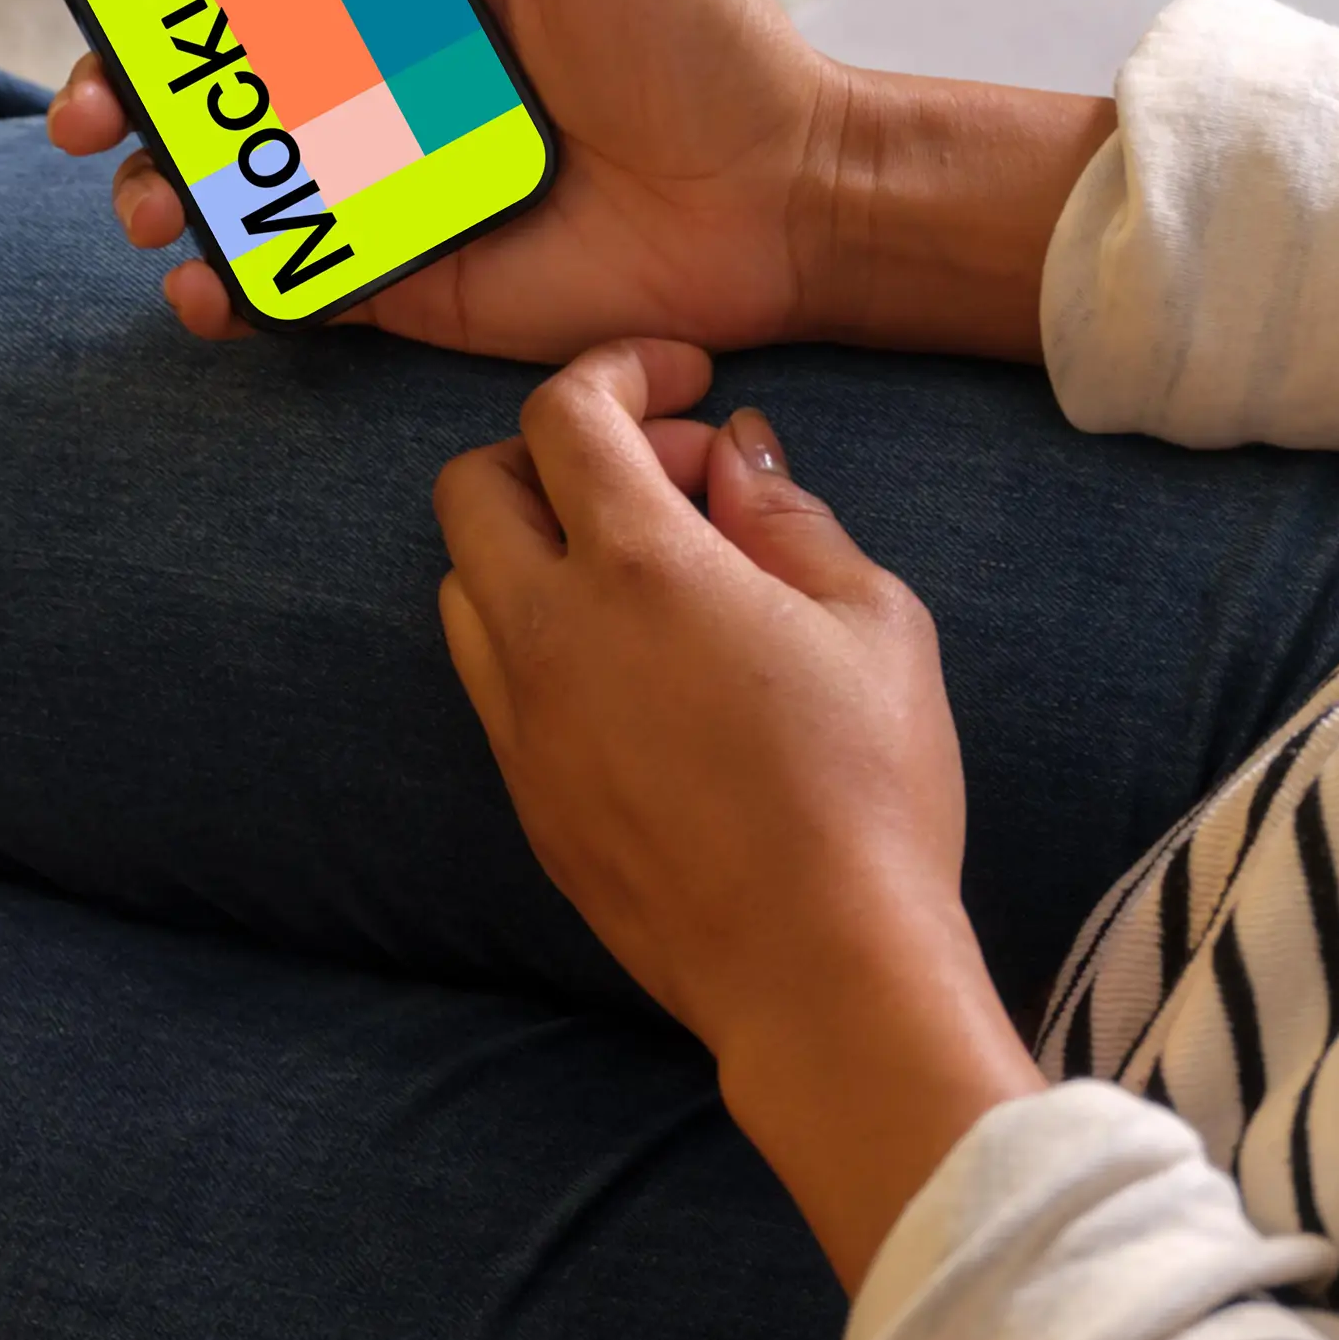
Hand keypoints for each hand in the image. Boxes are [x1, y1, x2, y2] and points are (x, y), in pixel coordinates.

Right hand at [44, 0, 1111, 359]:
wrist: (786, 201)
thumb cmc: (712, 44)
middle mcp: (386, 81)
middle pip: (218, 74)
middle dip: (129, 85)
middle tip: (85, 104)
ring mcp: (390, 182)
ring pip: (234, 179)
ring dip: (161, 186)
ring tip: (141, 196)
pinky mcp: (410, 276)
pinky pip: (294, 279)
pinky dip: (230, 284)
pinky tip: (203, 281)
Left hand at [432, 340, 1038, 1284]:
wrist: (816, 969)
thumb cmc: (868, 789)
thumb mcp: (873, 620)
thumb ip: (789, 516)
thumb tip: (735, 457)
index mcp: (635, 567)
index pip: (562, 414)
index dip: (617, 370)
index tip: (680, 382)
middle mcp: (546, 634)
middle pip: (473, 487)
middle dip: (554, 453)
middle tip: (666, 482)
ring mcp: (520, 723)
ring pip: (465, 585)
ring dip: (533, 547)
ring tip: (648, 575)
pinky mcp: (523, 796)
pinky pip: (492, 678)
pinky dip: (538, 634)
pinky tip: (635, 668)